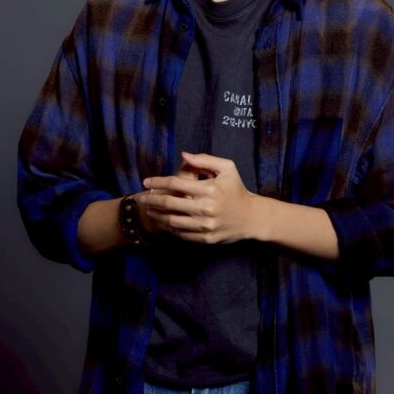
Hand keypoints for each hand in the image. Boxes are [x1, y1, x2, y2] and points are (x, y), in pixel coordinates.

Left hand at [141, 151, 259, 244]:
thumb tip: (183, 155)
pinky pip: (182, 233)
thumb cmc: (237, 190)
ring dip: (157, 215)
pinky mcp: (206, 238)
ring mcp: (205, 225)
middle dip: (151, 199)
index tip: (146, 181)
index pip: (176, 182)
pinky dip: (170, 227)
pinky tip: (164, 221)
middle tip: (141, 197)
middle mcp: (206, 208)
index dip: (158, 181)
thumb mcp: (227, 168)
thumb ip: (205, 159)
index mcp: (209, 189)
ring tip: (149, 209)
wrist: (251, 217)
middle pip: (169, 203)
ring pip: (172, 220)